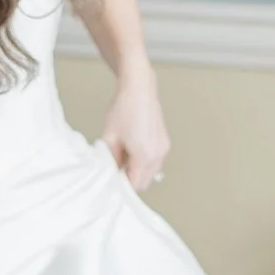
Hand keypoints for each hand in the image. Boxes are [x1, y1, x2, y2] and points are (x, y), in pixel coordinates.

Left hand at [102, 69, 169, 190]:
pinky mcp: (164, 142)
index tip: (112, 181)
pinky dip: (144, 162)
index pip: (135, 184)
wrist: (139, 88)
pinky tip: (133, 149)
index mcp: (144, 155)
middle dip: (131, 179)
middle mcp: (158, 154)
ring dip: (138, 171)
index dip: (122, 185)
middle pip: (145, 181)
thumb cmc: (124, 108)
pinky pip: (155, 161)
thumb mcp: (109, 137)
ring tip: (124, 156)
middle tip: (115, 169)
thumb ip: (110, 160)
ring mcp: (163, 148)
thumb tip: (110, 172)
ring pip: (151, 172)